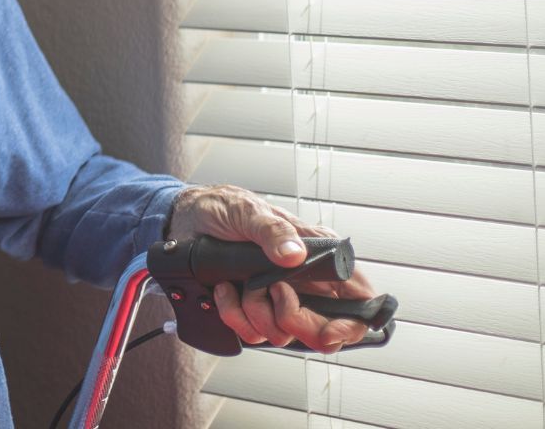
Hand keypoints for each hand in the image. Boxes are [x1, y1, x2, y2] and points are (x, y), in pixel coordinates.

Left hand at [166, 184, 378, 354]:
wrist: (186, 219)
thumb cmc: (224, 208)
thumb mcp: (248, 212)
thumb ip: (272, 231)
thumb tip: (294, 254)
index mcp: (318, 257)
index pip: (358, 300)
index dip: (353, 324)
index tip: (330, 332)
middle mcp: (304, 283)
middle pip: (323, 331)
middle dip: (296, 321)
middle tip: (274, 293)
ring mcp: (277, 299)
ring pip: (283, 335)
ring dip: (257, 313)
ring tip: (241, 283)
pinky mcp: (251, 309)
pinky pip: (251, 333)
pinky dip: (233, 315)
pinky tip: (225, 290)